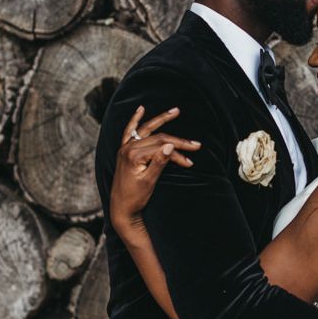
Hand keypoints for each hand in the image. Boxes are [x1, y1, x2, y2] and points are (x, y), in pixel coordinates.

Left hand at [110, 106, 200, 229]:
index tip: (190, 162)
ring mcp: (125, 148)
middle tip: (196, 144)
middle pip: (158, 138)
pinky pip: (129, 131)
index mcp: (134, 155)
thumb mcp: (149, 181)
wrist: (121, 209)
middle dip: (178, 141)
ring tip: (175, 111)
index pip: (162, 148)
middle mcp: (128, 148)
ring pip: (146, 130)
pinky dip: (135, 120)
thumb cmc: (135, 198)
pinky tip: (141, 109)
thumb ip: (159, 162)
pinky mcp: (124, 151)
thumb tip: (170, 146)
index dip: (178, 154)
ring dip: (161, 120)